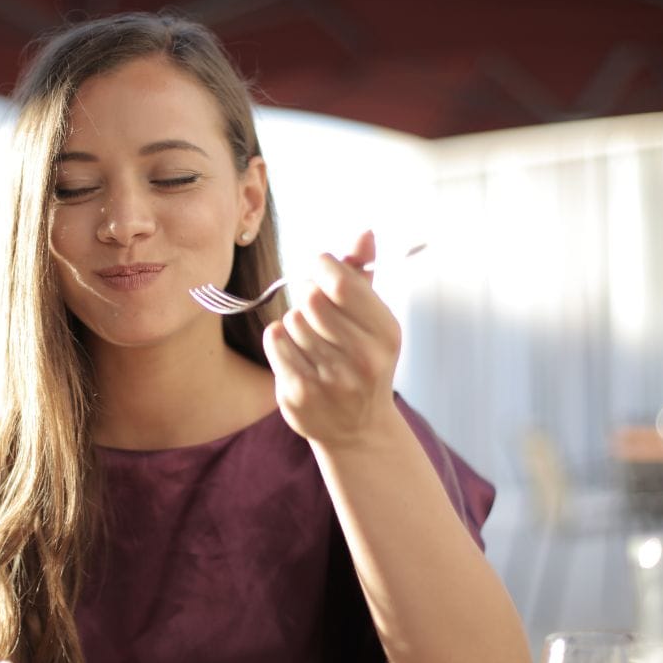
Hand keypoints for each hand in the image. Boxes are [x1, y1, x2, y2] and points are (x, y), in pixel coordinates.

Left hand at [263, 229, 401, 446]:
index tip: (321, 269)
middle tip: (314, 307)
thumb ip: (364, 275)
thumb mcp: (374, 320)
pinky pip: (276, 340)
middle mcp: (362, 358)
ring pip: (292, 319)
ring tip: (312, 339)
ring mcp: (330, 379)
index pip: (341, 282)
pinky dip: (280, 339)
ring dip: (296, 322)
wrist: (358, 429)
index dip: (322, 266)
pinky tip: (296, 353)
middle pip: (311, 298)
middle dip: (307, 294)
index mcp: (386, 333)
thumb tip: (364, 232)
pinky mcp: (299, 393)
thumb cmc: (364, 361)